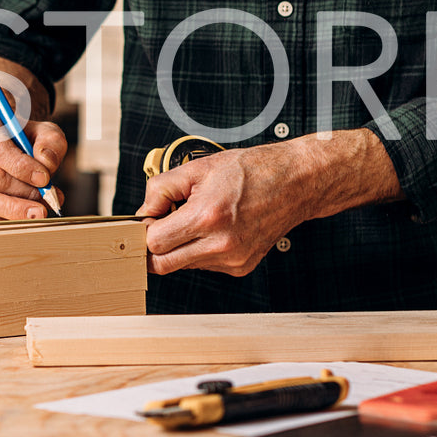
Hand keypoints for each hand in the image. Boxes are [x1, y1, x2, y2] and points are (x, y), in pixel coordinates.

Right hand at [0, 111, 65, 220]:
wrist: (8, 147)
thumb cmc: (25, 139)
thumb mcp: (44, 131)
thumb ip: (51, 143)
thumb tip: (46, 164)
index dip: (20, 167)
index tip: (44, 179)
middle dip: (24, 193)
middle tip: (47, 199)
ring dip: (15, 211)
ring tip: (39, 212)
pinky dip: (6, 219)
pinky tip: (24, 215)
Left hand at [136, 143, 309, 276]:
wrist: (293, 183)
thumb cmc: (251, 171)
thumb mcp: (197, 168)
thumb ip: (160, 189)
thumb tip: (143, 212)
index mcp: (207, 217)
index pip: (154, 244)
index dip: (144, 231)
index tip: (148, 221)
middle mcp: (221, 244)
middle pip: (163, 265)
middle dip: (155, 247)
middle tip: (160, 226)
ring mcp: (233, 260)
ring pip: (184, 265)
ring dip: (179, 248)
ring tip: (195, 220)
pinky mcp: (241, 267)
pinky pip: (205, 266)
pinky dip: (200, 251)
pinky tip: (213, 229)